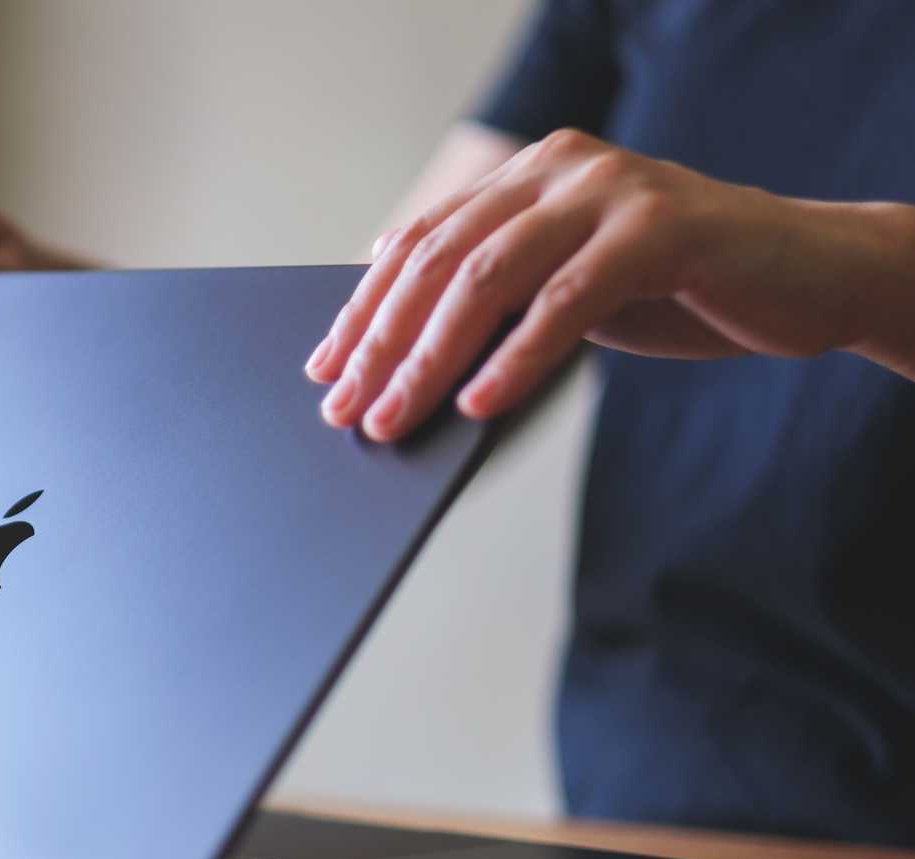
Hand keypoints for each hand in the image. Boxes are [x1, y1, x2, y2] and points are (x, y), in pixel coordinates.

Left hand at [305, 128, 914, 441]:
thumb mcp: (567, 291)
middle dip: (382, 344)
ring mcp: (610, 190)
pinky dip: (517, 359)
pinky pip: (568, 300)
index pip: (419, 243)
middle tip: (345, 409)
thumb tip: (399, 364)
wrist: (805, 275)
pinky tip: (478, 406)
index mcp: (524, 177)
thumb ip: (498, 303)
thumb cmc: (673, 290)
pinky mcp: (661, 228)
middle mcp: (558, 168)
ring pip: (489, 278)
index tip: (323, 370)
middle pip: (439, 261)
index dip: (363, 310)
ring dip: (430, 360)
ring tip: (394, 420)